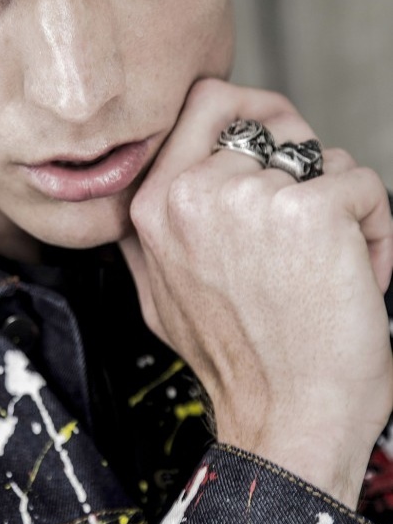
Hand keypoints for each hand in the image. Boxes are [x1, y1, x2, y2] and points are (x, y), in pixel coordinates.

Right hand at [121, 79, 392, 508]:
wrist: (287, 420)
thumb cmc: (239, 365)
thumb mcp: (161, 294)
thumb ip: (157, 231)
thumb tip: (177, 180)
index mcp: (152, 207)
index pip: (203, 103)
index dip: (250, 110)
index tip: (276, 136)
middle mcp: (191, 193)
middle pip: (272, 123)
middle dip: (304, 164)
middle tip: (315, 216)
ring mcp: (248, 198)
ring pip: (322, 157)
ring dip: (341, 206)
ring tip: (333, 266)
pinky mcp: (310, 210)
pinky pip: (363, 184)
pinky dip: (376, 229)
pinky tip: (359, 276)